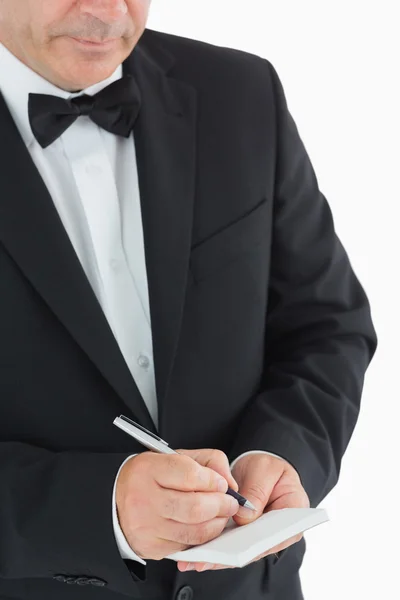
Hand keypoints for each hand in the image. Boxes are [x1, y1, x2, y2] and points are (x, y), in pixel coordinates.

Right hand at [115, 449, 239, 559]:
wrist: (115, 499)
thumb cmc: (150, 476)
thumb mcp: (175, 457)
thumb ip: (208, 462)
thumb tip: (229, 483)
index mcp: (148, 470)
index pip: (190, 474)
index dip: (212, 480)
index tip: (222, 483)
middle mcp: (143, 499)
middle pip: (195, 508)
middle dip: (221, 506)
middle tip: (230, 503)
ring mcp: (146, 526)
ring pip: (194, 531)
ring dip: (217, 524)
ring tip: (222, 515)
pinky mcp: (151, 547)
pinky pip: (186, 546)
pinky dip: (201, 538)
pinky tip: (203, 527)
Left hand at [177, 453, 309, 572]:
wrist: (262, 469)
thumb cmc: (268, 467)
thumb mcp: (265, 469)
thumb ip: (257, 491)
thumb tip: (244, 518)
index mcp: (294, 511)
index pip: (277, 534)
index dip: (255, 544)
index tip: (234, 549)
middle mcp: (281, 531)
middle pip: (257, 548)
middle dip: (230, 556)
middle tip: (206, 560)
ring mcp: (263, 538)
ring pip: (241, 552)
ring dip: (218, 558)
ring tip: (195, 561)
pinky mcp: (246, 538)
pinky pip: (231, 547)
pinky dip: (214, 550)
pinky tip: (195, 554)